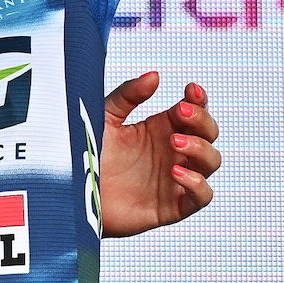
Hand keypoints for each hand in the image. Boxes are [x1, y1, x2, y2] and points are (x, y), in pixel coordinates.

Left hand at [95, 70, 220, 237]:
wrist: (72, 193)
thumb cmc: (87, 155)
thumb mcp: (104, 117)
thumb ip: (128, 95)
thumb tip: (154, 76)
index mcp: (160, 128)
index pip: (194, 110)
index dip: (199, 99)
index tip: (190, 89)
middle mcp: (172, 153)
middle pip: (209, 133)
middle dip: (202, 120)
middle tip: (180, 113)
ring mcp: (174, 179)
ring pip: (211, 161)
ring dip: (201, 148)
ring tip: (174, 141)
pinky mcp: (171, 206)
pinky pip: (202, 196)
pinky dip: (198, 183)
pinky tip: (176, 173)